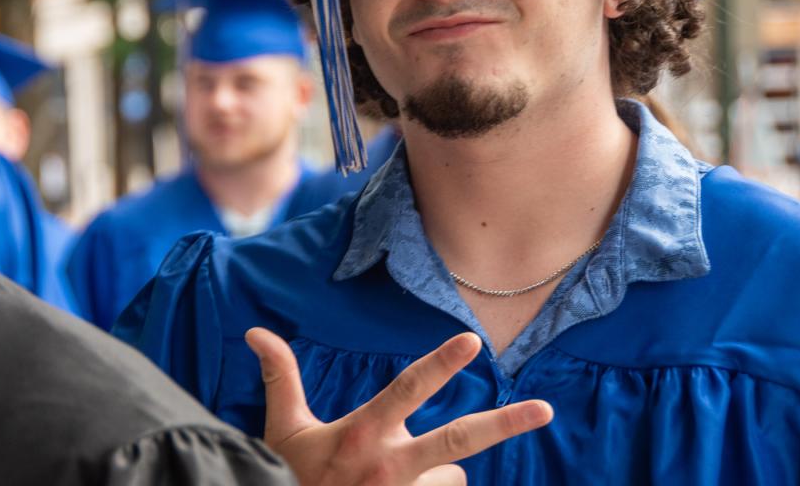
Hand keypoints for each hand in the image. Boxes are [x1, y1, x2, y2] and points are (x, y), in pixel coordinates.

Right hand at [245, 328, 551, 485]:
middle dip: (505, 423)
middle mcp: (392, 465)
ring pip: (452, 475)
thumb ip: (280, 376)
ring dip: (436, 474)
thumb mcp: (284, 428)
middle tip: (544, 409)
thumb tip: (255, 330)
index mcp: (363, 433)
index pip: (408, 389)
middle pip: (459, 440)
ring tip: (396, 480)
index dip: (440, 364)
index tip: (471, 340)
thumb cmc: (290, 476)